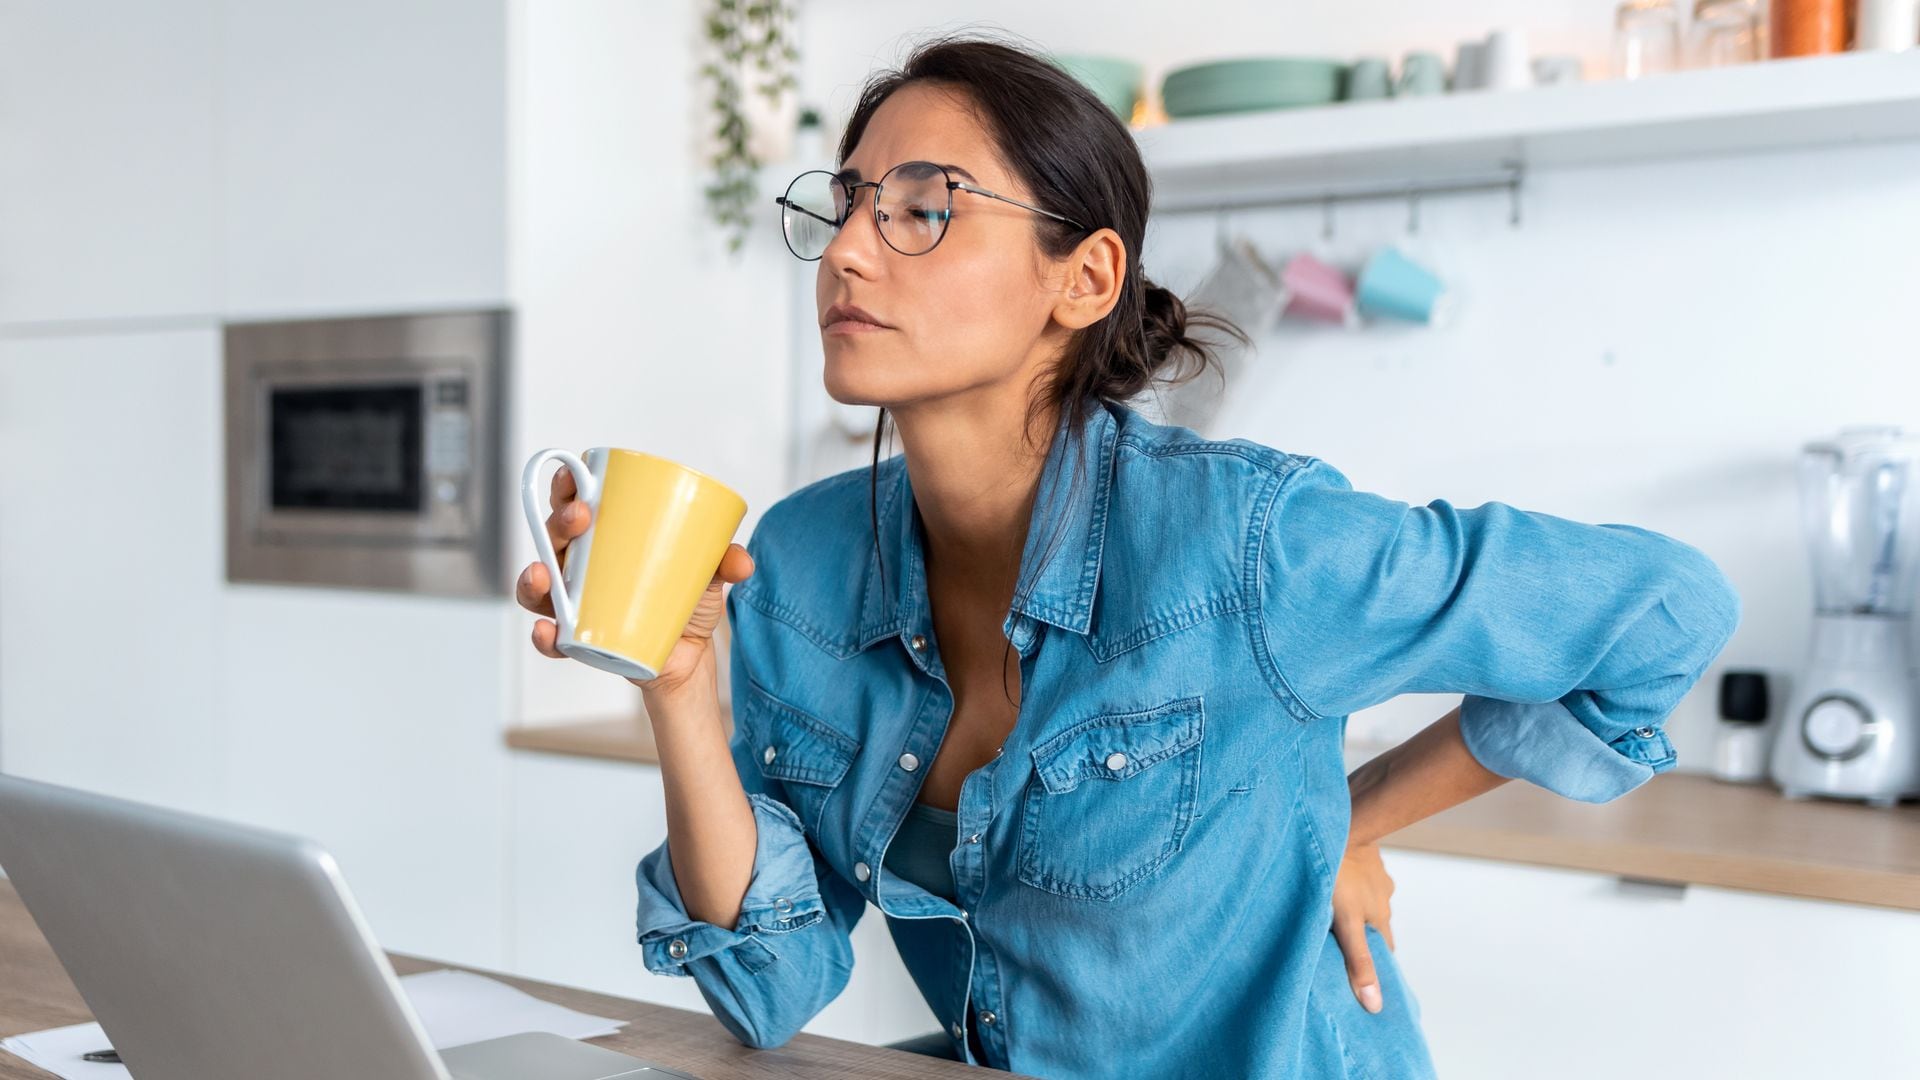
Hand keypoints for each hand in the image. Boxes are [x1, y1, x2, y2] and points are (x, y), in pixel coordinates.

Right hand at [514, 465, 753, 695]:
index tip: (577, 473)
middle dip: (557, 522)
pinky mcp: (578, 639)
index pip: (575, 500)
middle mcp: (580, 564)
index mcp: (605, 536)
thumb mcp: (708, 575)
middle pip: (552, 535)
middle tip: (579, 518)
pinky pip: (550, 637)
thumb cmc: (685, 600)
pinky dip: (543, 634)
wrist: (688, 658)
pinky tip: (547, 630)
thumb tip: (741, 561)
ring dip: (534, 578)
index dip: (567, 483)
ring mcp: (574, 601)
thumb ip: (724, 562)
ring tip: (544, 575)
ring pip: (538, 585)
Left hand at [1330, 840, 1395, 1014]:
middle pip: (1373, 922)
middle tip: (1336, 939)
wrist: (1339, 823)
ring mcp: (1373, 872)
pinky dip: (1345, 879)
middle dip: (1359, 932)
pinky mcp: (1361, 852)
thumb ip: (1358, 962)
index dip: (1374, 963)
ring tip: (1326, 907)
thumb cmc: (1338, 873)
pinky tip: (1327, 878)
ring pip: (1364, 895)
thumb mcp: (1346, 924)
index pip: (1383, 949)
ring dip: (1350, 902)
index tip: (1362, 974)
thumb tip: (1374, 1005)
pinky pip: (1354, 871)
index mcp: (1381, 916)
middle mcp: (1383, 895)